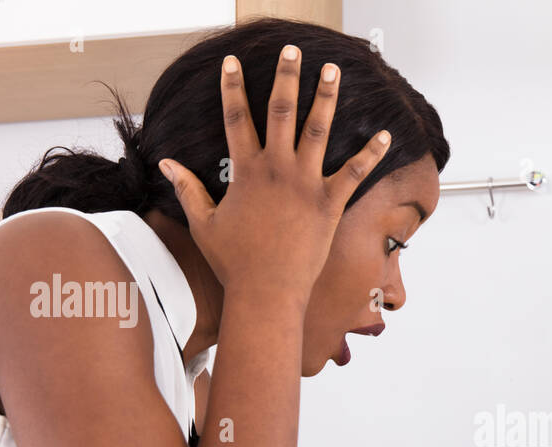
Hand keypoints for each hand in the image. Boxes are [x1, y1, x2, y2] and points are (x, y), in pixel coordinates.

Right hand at [157, 46, 390, 305]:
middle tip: (292, 50)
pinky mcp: (330, 203)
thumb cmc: (234, 263)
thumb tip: (166, 163)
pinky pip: (355, 172)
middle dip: (286, 77)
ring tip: (332, 71)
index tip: (232, 61)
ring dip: (325, 98)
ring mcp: (306, 184)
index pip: (236, 118)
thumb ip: (188, 189)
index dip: (232, 87)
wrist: (266, 292)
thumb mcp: (204, 223)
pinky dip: (370, 154)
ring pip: (318, 130)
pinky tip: (384, 135)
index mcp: (246, 171)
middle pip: (281, 112)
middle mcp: (277, 170)